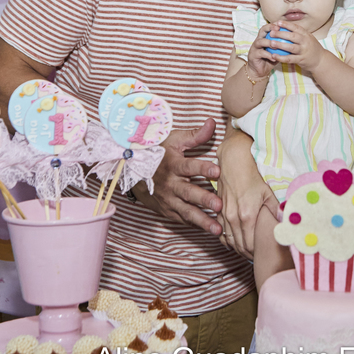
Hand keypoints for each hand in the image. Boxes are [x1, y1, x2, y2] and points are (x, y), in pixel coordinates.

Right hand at [131, 119, 223, 235]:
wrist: (133, 171)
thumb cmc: (158, 152)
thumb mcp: (173, 140)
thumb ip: (195, 135)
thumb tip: (213, 122)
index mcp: (173, 165)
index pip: (190, 167)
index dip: (203, 169)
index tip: (217, 171)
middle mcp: (170, 184)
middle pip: (189, 193)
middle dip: (204, 200)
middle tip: (220, 206)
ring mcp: (168, 199)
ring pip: (186, 212)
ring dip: (202, 221)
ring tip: (217, 230)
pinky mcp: (167, 210)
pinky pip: (182, 219)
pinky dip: (195, 226)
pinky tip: (209, 231)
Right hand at [216, 127, 279, 258]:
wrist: (234, 161)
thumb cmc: (254, 175)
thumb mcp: (269, 193)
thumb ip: (276, 211)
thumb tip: (286, 225)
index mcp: (247, 216)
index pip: (250, 245)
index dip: (257, 254)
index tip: (264, 257)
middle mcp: (233, 218)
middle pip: (240, 246)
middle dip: (249, 254)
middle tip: (259, 258)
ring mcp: (224, 215)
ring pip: (229, 241)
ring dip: (238, 249)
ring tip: (249, 253)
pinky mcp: (219, 210)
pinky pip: (221, 232)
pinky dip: (228, 240)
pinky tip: (236, 242)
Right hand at [245, 28, 278, 81]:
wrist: (260, 71)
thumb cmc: (271, 59)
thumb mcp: (278, 51)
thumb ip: (283, 45)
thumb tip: (295, 39)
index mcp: (264, 37)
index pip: (268, 27)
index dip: (274, 24)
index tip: (282, 24)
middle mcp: (258, 40)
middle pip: (262, 30)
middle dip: (270, 28)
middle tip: (277, 29)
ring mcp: (254, 47)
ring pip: (260, 41)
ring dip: (268, 42)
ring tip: (275, 45)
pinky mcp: (253, 55)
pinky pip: (260, 53)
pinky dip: (267, 55)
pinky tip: (273, 57)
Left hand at [262, 23, 325, 74]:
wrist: (321, 60)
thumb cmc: (311, 48)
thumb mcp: (308, 38)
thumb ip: (299, 33)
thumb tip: (285, 26)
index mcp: (306, 35)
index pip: (296, 27)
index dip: (286, 24)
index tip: (277, 22)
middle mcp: (305, 42)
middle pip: (292, 36)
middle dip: (281, 33)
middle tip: (271, 32)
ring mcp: (303, 51)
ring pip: (291, 47)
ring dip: (280, 45)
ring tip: (271, 43)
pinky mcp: (301, 60)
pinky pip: (290, 58)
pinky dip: (281, 57)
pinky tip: (274, 56)